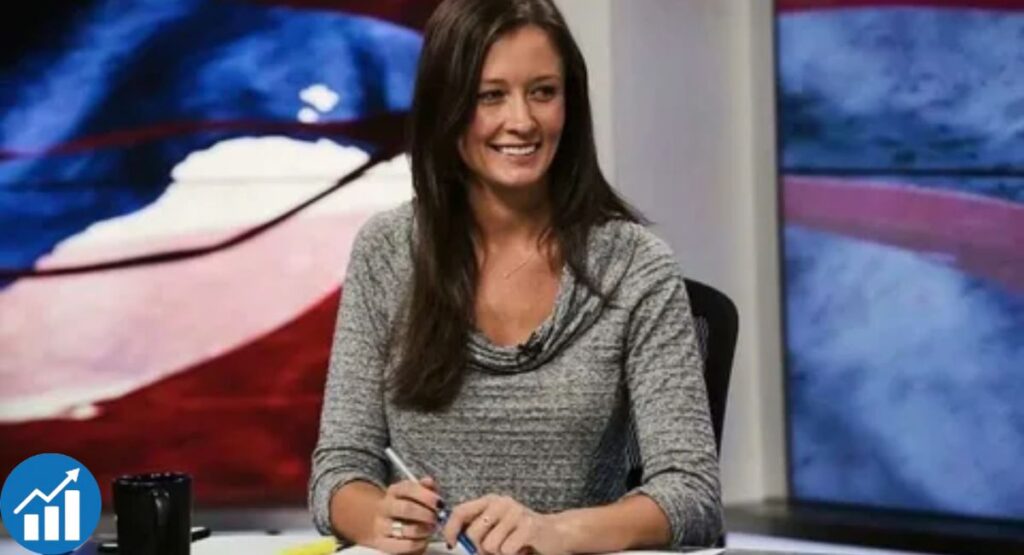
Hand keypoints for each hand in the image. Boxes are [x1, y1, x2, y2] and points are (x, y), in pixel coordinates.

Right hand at [367, 476, 443, 554]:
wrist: (384, 524)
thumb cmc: (408, 507)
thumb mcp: (417, 494)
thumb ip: (426, 487)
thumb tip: (429, 482)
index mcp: (394, 491)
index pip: (409, 488)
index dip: (427, 496)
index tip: (440, 503)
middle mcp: (385, 506)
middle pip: (407, 508)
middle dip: (426, 514)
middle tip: (436, 518)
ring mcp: (382, 525)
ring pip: (406, 529)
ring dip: (424, 530)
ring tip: (431, 529)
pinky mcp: (382, 543)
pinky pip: (404, 545)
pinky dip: (418, 543)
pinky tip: (424, 540)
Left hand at [441, 494, 568, 554]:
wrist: (555, 533)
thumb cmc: (521, 532)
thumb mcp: (496, 526)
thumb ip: (477, 529)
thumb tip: (455, 542)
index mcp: (490, 500)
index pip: (460, 511)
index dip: (451, 529)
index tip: (451, 544)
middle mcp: (501, 502)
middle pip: (473, 534)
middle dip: (480, 549)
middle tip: (495, 550)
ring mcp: (516, 513)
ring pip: (490, 545)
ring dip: (499, 553)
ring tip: (512, 546)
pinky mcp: (528, 526)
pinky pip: (506, 550)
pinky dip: (513, 554)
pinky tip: (522, 548)